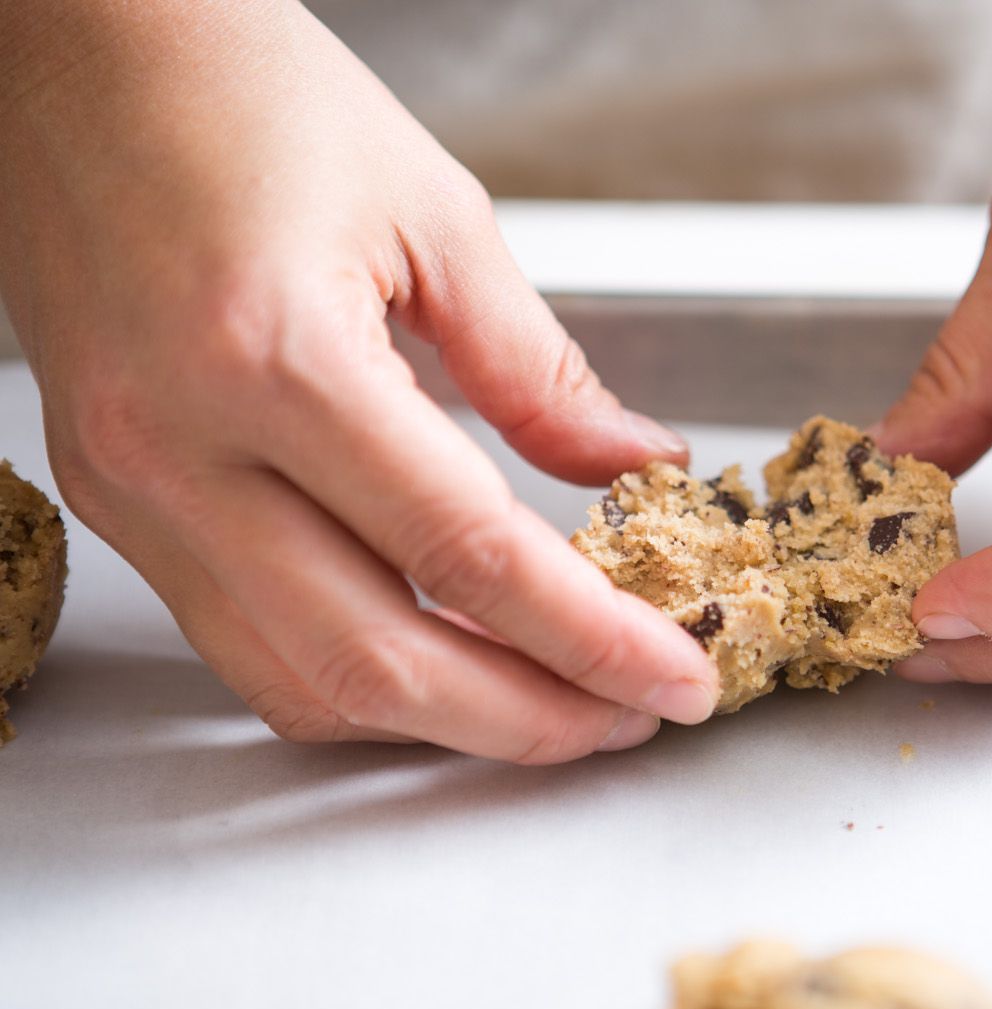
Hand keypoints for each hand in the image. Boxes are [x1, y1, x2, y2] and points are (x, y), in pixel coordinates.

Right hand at [0, 1, 717, 759]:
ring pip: (300, 682)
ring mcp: (127, 486)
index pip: (471, 557)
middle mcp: (177, 446)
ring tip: (553, 703)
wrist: (77, 47)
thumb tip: (630, 466)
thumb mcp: (435, 214)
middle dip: (529, 718)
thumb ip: (538, 374)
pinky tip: (440, 663)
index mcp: (273, 355)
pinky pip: (240, 642)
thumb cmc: (242, 89)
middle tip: (629, 717)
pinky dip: (355, 678)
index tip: (677, 677)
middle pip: (381, 662)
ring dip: (444, 720)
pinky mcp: (108, 499)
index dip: (595, 640)